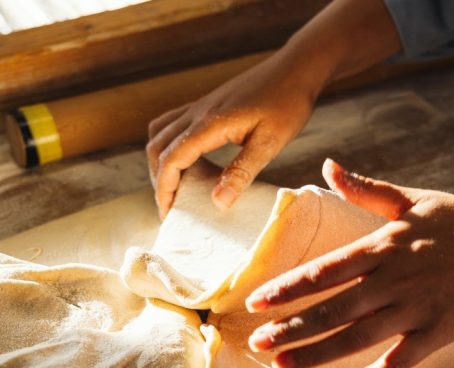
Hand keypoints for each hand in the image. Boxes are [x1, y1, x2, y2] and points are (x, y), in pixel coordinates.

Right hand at [146, 51, 320, 218]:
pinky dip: (168, 144)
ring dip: (159, 161)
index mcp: (210, 123)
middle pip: (158, 147)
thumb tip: (219, 203)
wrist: (296, 68)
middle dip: (158, 180)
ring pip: (160, 133)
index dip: (164, 189)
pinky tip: (186, 160)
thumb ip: (243, 171)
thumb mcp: (270, 141)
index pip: (171, 159)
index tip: (169, 214)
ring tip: (174, 186)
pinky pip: (172, 122)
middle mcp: (197, 112)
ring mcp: (200, 106)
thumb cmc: (288, 103)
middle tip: (171, 206)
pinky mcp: (206, 104)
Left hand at [245, 159, 453, 367]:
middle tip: (255, 341)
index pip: (324, 271)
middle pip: (331, 308)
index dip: (287, 288)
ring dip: (317, 353)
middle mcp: (392, 280)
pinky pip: (400, 360)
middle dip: (290, 326)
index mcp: (382, 247)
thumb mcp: (411, 200)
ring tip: (282, 364)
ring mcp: (414, 309)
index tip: (255, 301)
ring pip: (356, 337)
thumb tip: (328, 165)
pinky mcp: (437, 333)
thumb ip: (365, 189)